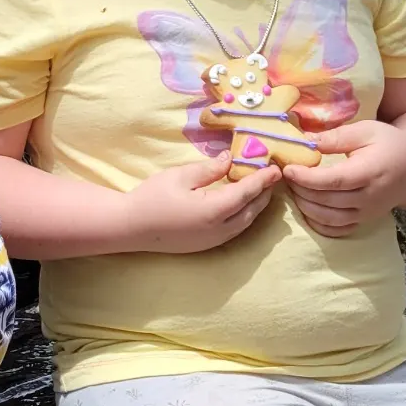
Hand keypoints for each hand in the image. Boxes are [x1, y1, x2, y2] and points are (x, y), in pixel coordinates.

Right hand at [123, 153, 280, 252]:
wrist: (130, 227)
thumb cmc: (152, 198)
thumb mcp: (180, 176)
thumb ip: (209, 169)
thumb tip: (230, 160)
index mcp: (215, 210)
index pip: (247, 192)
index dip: (263, 180)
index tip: (276, 169)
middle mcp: (220, 229)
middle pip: (252, 210)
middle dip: (264, 193)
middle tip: (271, 177)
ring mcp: (213, 240)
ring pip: (245, 223)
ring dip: (256, 206)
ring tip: (260, 190)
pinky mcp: (206, 245)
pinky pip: (235, 230)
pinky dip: (244, 216)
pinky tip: (241, 206)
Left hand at [279, 119, 405, 237]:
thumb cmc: (390, 145)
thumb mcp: (367, 131)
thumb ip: (337, 137)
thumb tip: (305, 141)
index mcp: (370, 172)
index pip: (333, 180)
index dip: (307, 178)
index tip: (288, 169)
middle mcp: (369, 197)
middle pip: (327, 200)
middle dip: (300, 189)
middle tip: (285, 175)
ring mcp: (367, 213)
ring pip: (328, 218)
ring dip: (305, 206)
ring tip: (293, 188)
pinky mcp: (364, 221)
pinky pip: (336, 230)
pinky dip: (317, 223)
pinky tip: (306, 208)